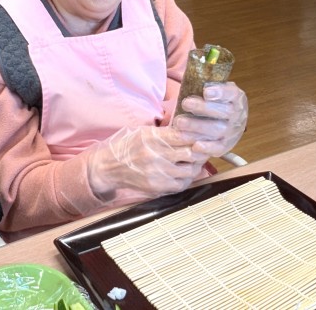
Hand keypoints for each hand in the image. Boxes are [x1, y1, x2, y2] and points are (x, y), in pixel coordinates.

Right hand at [87, 126, 208, 201]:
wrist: (109, 167)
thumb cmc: (128, 146)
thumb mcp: (144, 132)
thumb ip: (166, 132)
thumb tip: (191, 129)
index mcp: (153, 138)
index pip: (184, 134)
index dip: (199, 134)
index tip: (206, 133)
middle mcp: (156, 156)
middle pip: (191, 152)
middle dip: (201, 150)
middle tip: (205, 147)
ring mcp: (157, 174)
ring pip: (189, 170)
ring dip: (196, 165)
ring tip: (197, 160)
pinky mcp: (156, 188)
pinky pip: (181, 184)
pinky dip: (187, 178)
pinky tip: (186, 172)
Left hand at [173, 81, 247, 156]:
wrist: (230, 122)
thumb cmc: (217, 102)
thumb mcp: (218, 89)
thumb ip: (208, 83)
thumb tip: (193, 73)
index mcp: (236, 98)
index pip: (231, 94)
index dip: (220, 92)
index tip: (205, 91)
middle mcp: (237, 115)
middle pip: (224, 112)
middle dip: (203, 108)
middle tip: (185, 103)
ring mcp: (232, 131)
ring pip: (218, 130)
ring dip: (198, 127)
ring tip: (179, 122)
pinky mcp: (225, 145)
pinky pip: (218, 148)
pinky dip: (207, 147)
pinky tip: (195, 146)